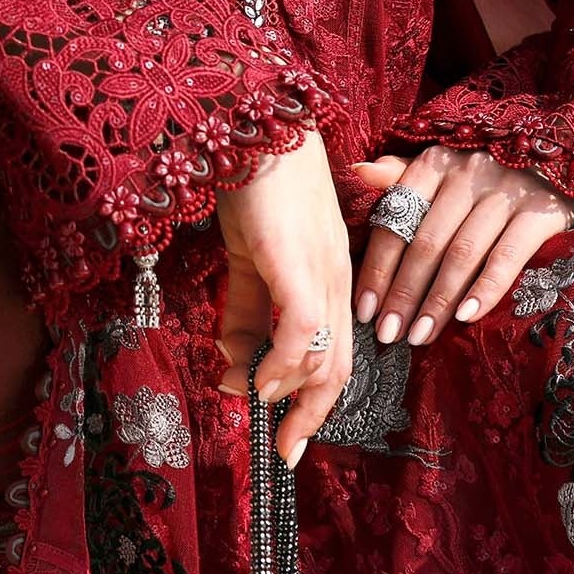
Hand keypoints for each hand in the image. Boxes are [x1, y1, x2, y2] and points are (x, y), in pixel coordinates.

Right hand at [212, 127, 352, 464]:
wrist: (254, 122)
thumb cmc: (256, 183)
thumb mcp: (249, 259)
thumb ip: (245, 312)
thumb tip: (235, 369)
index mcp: (330, 275)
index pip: (336, 352)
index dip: (314, 400)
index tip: (290, 437)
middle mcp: (336, 278)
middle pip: (338, 367)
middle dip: (311, 416)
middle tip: (284, 452)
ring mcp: (320, 271)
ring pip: (324, 355)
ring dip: (288, 392)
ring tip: (255, 404)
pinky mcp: (296, 263)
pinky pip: (300, 330)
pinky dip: (281, 364)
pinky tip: (258, 377)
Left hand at [347, 146, 573, 347]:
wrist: (561, 161)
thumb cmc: (488, 176)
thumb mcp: (445, 169)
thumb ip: (401, 175)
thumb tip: (357, 172)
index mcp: (436, 163)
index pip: (395, 220)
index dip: (378, 268)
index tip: (364, 310)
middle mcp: (468, 172)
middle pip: (426, 242)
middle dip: (403, 294)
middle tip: (388, 335)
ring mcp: (506, 190)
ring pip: (462, 253)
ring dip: (438, 300)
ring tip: (420, 336)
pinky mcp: (541, 210)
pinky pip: (508, 256)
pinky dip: (485, 289)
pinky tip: (466, 317)